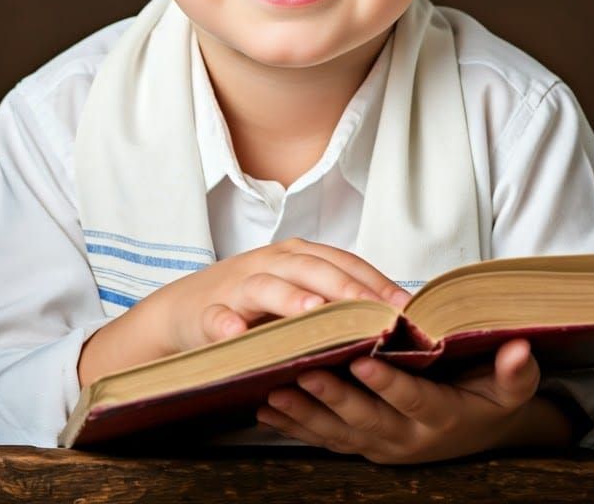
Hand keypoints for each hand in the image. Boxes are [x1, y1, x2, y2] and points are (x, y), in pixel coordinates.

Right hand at [152, 237, 411, 355]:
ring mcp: (237, 287)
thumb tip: (393, 318)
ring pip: (266, 287)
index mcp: (298, 257)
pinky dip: (226, 325)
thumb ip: (335, 300)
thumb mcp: (297, 294)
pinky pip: (216, 318)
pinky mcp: (207, 313)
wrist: (185, 308)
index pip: (344, 263)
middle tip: (376, 312)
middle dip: (346, 291)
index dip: (376, 282)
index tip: (407, 307)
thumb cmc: (255, 305)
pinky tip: (237, 336)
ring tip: (315, 314)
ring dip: (290, 299)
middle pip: (312, 270)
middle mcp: (271, 263)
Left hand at [256, 338, 569, 463]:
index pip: (414, 400)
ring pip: (338, 433)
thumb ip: (516, 373)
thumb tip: (520, 350)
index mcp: (442, 417)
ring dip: (305, 414)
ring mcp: (381, 445)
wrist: (479, 433)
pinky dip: (296, 425)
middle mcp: (407, 438)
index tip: (365, 362)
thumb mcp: (511, 387)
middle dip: (333, 397)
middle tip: (304, 371)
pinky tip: (267, 409)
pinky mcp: (362, 445)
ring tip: (273, 392)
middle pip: (366, 419)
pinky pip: (325, 439)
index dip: (390, 385)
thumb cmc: (491, 397)